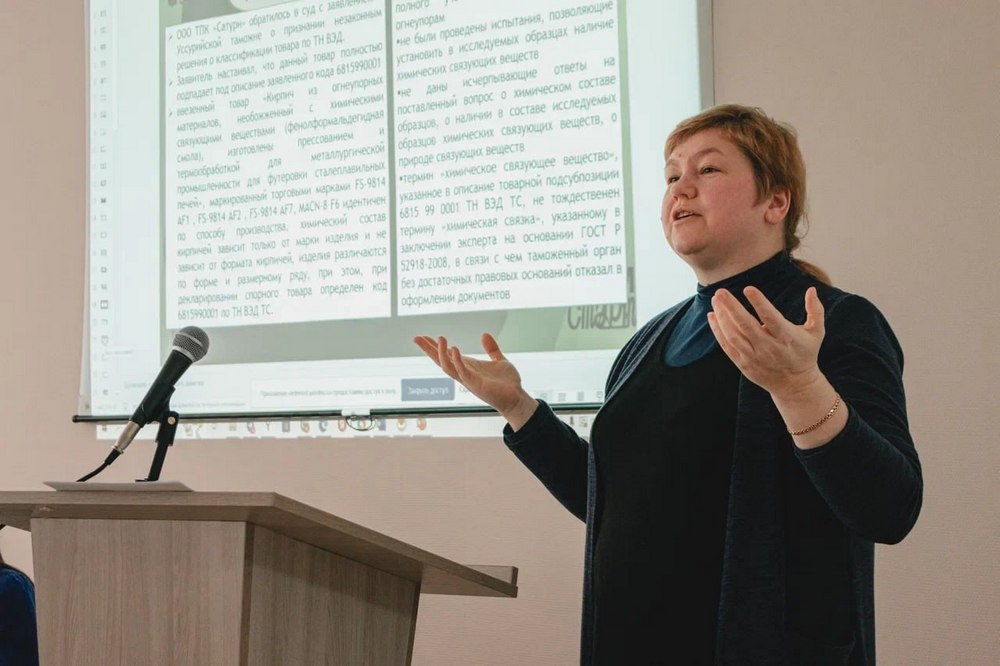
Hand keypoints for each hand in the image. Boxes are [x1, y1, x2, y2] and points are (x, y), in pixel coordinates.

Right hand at [413, 333, 537, 427]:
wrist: (516, 399)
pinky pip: (462, 372)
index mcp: (468, 366)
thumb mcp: (499, 360)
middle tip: (416, 338)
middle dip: (428, 350)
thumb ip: (491, 348)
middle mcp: (464, 373)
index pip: (447, 355)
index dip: (435, 347)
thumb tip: (484, 334)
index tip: (423, 337)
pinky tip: (454, 349)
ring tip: (439, 338)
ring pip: (447, 366)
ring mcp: (468, 379)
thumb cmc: (507, 383)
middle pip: (441, 361)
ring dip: (441, 353)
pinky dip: (457, 360)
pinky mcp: (475, 384)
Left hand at [707, 286, 825, 397]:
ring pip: (733, 336)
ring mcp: (754, 357)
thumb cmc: (805, 353)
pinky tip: (712, 315)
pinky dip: (718, 331)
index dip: (759, 303)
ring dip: (722, 317)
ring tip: (716, 299)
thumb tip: (812, 289)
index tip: (748, 288)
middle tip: (721, 292)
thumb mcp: (816, 332)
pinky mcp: (743, 364)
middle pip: (746, 326)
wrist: (795, 385)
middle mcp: (769, 348)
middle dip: (732, 307)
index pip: (771, 318)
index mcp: (787, 337)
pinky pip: (727, 346)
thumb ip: (815, 310)